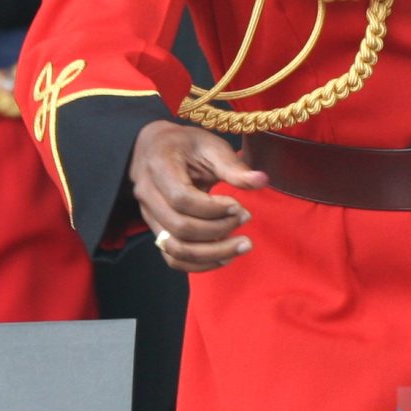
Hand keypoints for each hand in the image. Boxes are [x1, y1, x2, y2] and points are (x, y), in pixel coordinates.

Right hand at [129, 121, 266, 272]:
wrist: (155, 149)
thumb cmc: (186, 146)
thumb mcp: (210, 146)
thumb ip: (233, 166)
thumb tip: (262, 180)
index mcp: (159, 167)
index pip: (182, 199)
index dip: (213, 208)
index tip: (238, 204)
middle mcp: (148, 195)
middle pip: (179, 228)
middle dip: (218, 230)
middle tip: (247, 219)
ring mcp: (149, 216)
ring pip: (175, 249)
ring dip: (212, 254)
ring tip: (242, 245)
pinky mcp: (157, 230)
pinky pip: (173, 258)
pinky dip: (200, 264)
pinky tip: (225, 257)